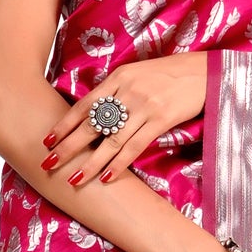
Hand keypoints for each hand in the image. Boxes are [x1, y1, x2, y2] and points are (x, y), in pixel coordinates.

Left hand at [40, 51, 207, 185]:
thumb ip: (117, 90)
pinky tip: (107, 177)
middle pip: (92, 124)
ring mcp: (144, 106)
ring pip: (111, 140)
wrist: (204, 72)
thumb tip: (95, 112)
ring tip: (74, 179)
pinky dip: (120, 163)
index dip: (64, 125)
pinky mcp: (161, 119)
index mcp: (119, 77)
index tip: (47, 141)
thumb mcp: (138, 74)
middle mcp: (127, 91)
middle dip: (68, 146)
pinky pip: (135, 146)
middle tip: (49, 163)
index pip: (84, 104)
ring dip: (91, 163)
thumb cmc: (170, 75)